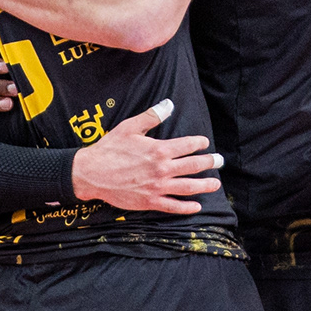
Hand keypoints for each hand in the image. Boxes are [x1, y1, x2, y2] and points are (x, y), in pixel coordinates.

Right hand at [71, 101, 222, 213]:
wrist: (91, 173)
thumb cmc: (109, 148)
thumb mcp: (129, 127)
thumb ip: (152, 116)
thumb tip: (169, 104)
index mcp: (158, 150)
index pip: (187, 145)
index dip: (199, 143)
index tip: (204, 142)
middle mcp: (161, 170)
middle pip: (193, 166)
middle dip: (210, 163)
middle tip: (220, 161)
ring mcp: (157, 187)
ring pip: (188, 187)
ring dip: (204, 185)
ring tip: (216, 184)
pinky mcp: (149, 202)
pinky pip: (173, 206)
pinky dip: (187, 207)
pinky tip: (196, 206)